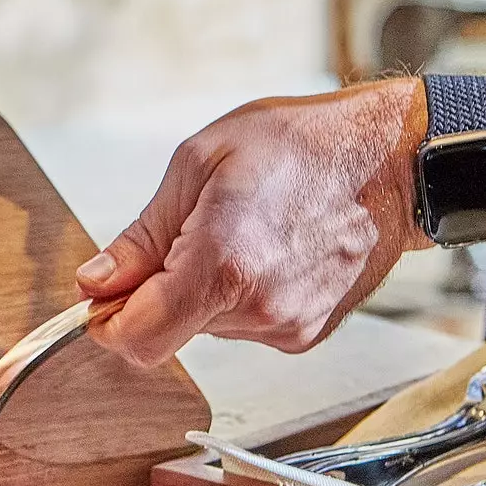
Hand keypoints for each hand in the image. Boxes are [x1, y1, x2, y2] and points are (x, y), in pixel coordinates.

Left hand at [75, 77, 485, 366]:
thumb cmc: (299, 146)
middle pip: (167, 333)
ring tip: (240, 231)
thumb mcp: (199, 164)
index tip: (104, 296)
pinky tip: (268, 250)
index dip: (108, 323)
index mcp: (222, 265)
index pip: (138, 339)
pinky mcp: (306, 335)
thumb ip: (142, 236)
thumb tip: (94, 283)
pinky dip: (238, 296)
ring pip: (204, 328)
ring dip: (201, 290)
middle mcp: (257, 310)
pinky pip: (244, 326)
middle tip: (187, 232)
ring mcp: (286, 328)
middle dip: (157, 292)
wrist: (391, 162)